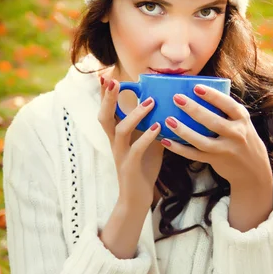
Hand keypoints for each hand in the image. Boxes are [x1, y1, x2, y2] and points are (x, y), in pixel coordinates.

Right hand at [98, 76, 163, 209]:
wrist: (137, 197)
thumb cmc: (143, 168)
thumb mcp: (149, 142)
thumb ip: (153, 126)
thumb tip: (168, 108)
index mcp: (116, 136)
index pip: (107, 111)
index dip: (104, 94)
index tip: (105, 76)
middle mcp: (114, 143)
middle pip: (104, 117)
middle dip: (107, 98)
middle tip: (114, 81)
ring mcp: (120, 154)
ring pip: (121, 130)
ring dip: (135, 114)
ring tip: (150, 102)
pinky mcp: (129, 166)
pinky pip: (136, 149)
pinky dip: (147, 137)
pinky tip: (158, 127)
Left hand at [160, 85, 272, 194]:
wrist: (253, 167)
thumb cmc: (241, 136)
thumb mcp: (240, 121)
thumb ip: (225, 109)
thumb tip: (197, 89)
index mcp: (242, 119)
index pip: (228, 104)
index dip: (212, 96)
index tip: (196, 87)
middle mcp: (236, 134)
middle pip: (213, 122)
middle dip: (194, 109)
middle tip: (176, 98)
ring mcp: (226, 149)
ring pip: (202, 141)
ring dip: (183, 131)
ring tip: (168, 120)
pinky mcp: (215, 160)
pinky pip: (194, 155)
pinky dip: (179, 148)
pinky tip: (166, 141)